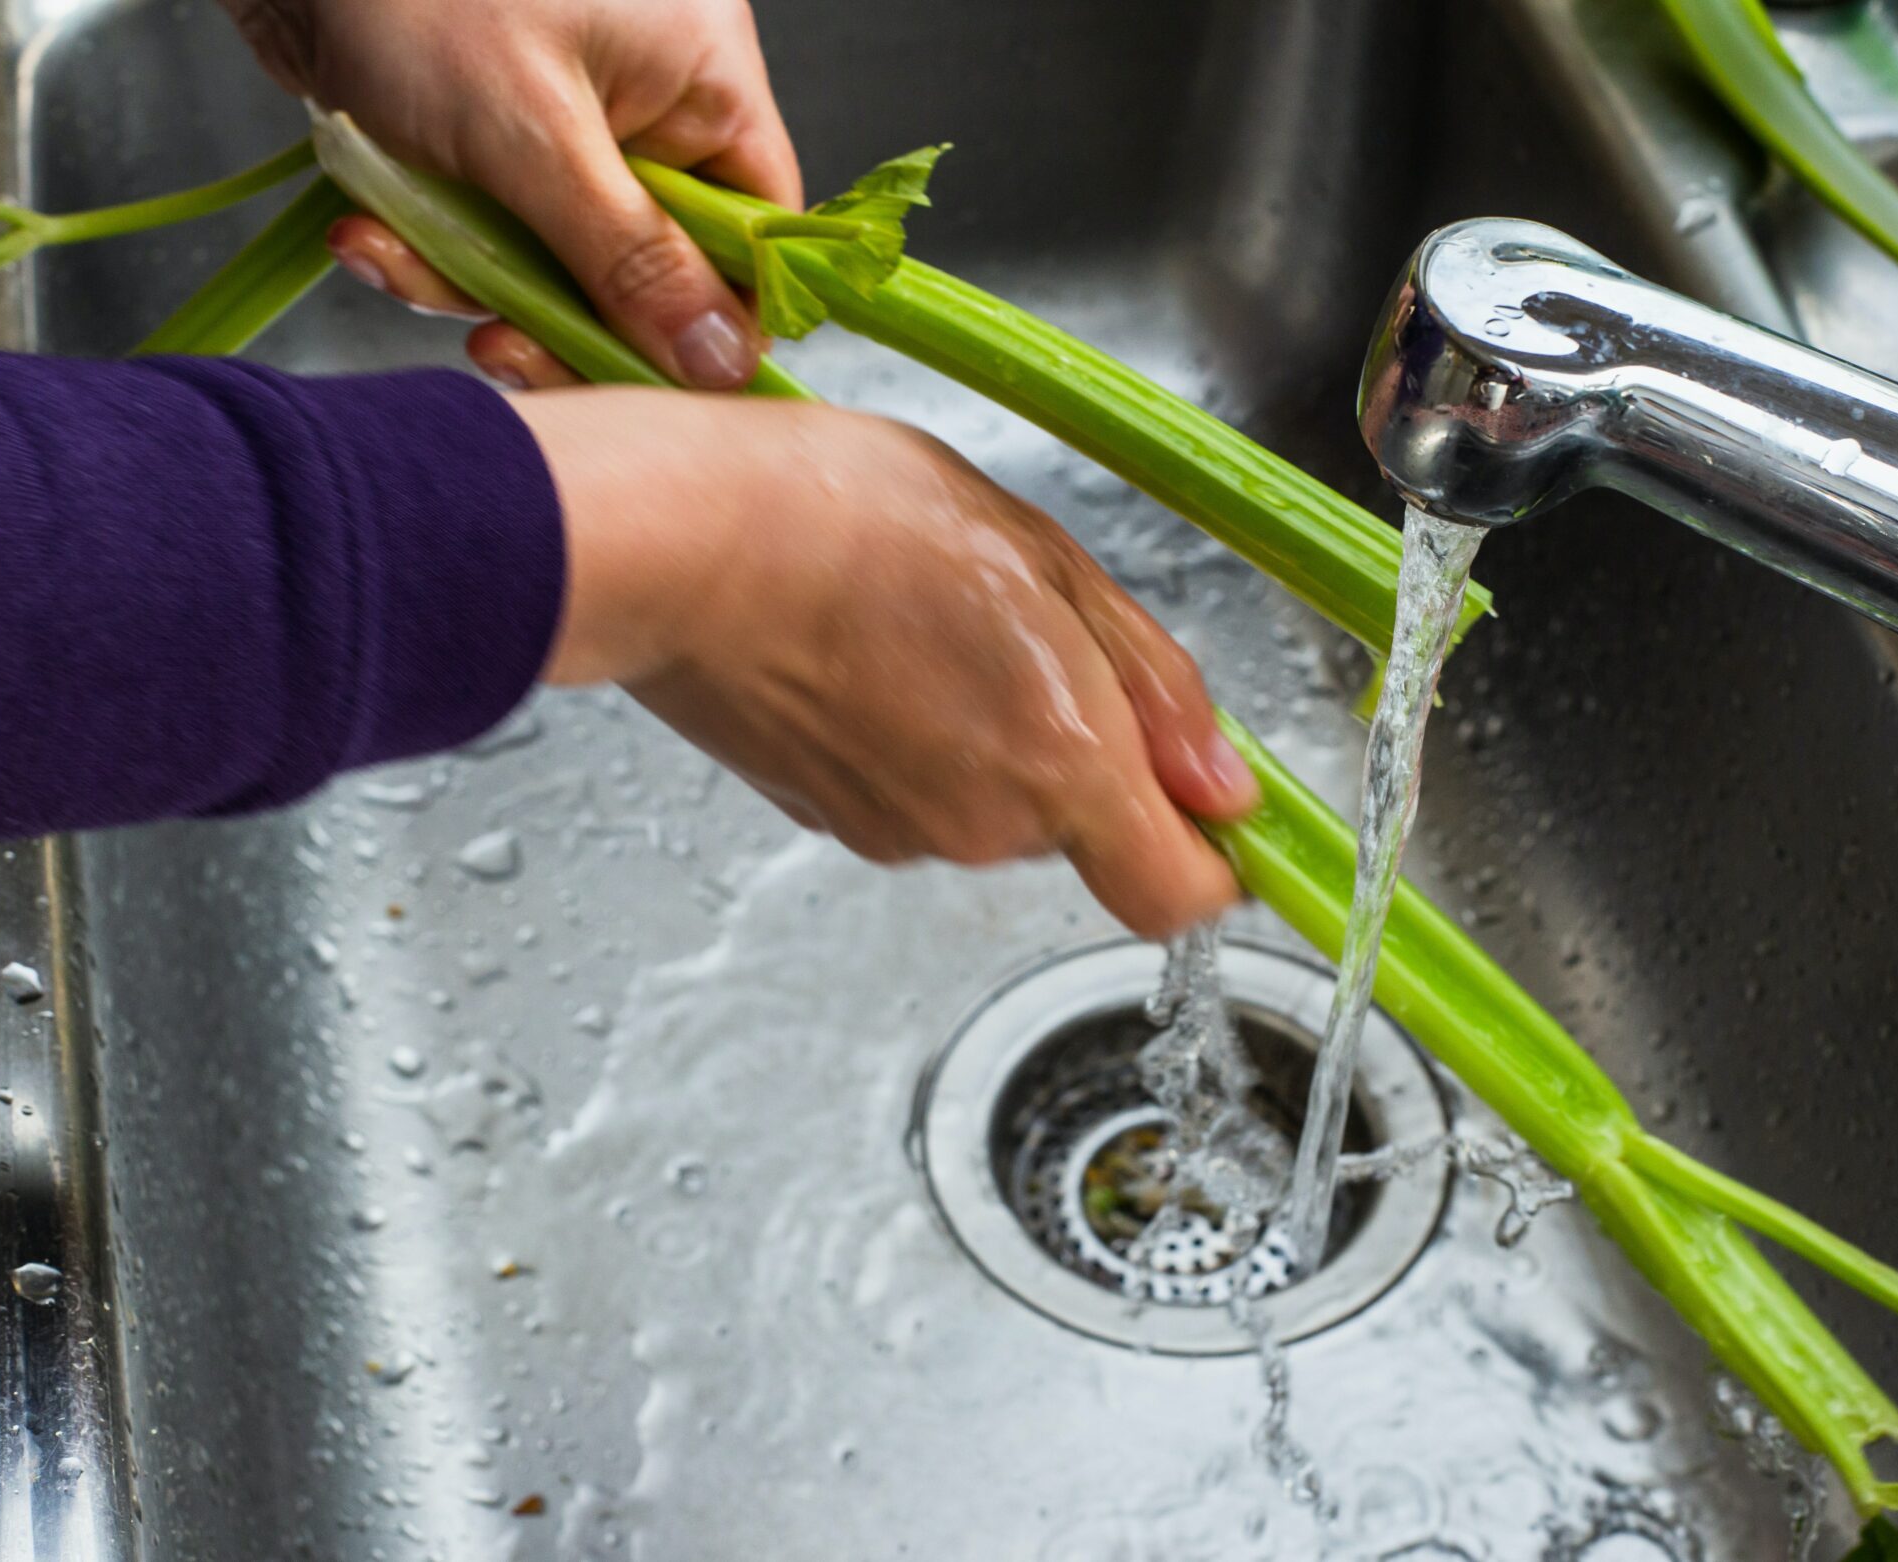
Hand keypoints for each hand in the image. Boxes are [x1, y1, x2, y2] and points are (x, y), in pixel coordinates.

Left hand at [226, 0, 796, 387]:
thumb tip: (722, 361)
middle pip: (654, 273)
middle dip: (563, 318)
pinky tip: (367, 228)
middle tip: (500, 344)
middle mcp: (649, 105)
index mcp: (702, 80)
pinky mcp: (492, 144)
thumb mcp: (531, 133)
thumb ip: (629, 259)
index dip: (711, 324)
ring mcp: (567, 126)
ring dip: (471, 284)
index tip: (643, 374)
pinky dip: (428, 249)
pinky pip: (490, 239)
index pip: (754, 239)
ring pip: (558, 268)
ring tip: (392, 251)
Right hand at [513, 388, 1256, 937]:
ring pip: (995, 804)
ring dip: (991, 729)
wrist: (671, 544)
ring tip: (928, 620)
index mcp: (1061, 759)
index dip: (1214, 861)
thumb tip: (1226, 789)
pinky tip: (870, 652)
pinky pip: (916, 792)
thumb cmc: (844, 519)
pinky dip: (915, 737)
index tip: (1216, 805)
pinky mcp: (829, 821)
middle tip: (1025, 624)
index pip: (1182, 897)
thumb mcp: (1043, 558)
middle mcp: (986, 825)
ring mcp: (899, 834)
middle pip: (1083, 826)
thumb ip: (1152, 686)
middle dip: (1080, 741)